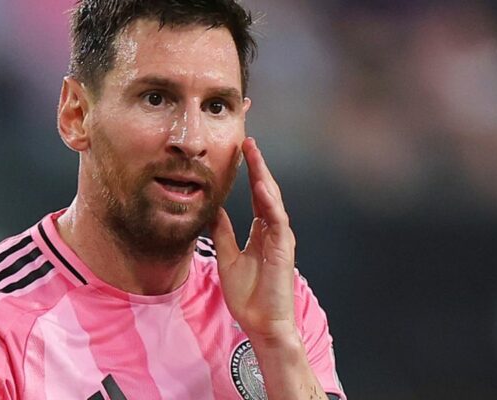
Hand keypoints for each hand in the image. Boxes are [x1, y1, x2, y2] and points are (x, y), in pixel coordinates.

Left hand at [210, 137, 298, 342]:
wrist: (261, 323)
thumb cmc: (248, 296)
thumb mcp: (227, 257)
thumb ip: (222, 233)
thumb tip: (213, 210)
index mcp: (260, 232)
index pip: (256, 196)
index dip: (249, 173)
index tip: (240, 151)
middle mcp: (272, 230)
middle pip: (265, 191)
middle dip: (257, 165)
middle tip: (247, 140)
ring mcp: (280, 238)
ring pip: (272, 200)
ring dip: (263, 175)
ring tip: (253, 152)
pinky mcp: (283, 248)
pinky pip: (277, 220)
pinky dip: (270, 202)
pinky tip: (261, 185)